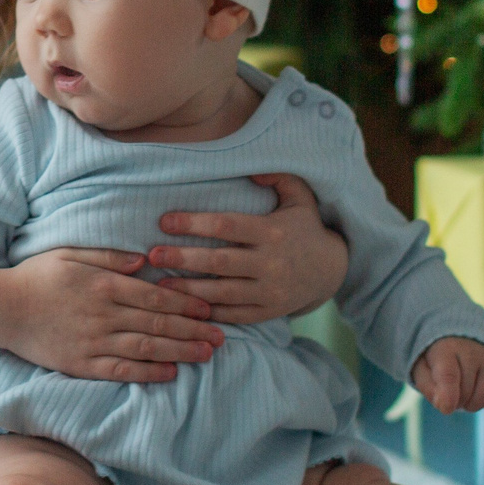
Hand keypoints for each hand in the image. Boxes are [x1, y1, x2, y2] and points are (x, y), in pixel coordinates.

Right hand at [0, 248, 222, 384]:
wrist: (1, 308)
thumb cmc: (36, 276)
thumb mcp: (71, 253)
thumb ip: (109, 256)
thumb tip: (144, 260)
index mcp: (103, 284)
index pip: (155, 296)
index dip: (186, 303)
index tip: (210, 309)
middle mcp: (103, 313)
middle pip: (157, 324)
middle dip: (193, 330)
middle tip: (221, 337)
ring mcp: (93, 341)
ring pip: (145, 348)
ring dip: (179, 352)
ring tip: (205, 355)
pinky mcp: (81, 364)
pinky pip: (121, 371)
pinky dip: (147, 373)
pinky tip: (170, 373)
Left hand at [145, 174, 348, 324]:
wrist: (331, 270)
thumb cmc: (305, 228)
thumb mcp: (299, 197)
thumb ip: (277, 177)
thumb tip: (250, 169)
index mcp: (272, 231)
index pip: (227, 225)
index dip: (193, 223)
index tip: (165, 221)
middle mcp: (270, 262)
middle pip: (219, 261)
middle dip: (182, 258)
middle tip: (152, 255)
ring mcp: (270, 290)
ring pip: (222, 292)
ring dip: (189, 289)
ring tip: (161, 284)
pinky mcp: (268, 312)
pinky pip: (234, 315)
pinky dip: (209, 312)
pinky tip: (186, 306)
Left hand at [411, 336, 483, 413]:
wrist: (461, 339)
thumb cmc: (438, 361)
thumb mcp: (422, 370)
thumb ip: (428, 387)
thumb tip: (445, 406)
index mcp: (446, 349)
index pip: (449, 374)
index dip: (448, 395)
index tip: (446, 408)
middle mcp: (473, 351)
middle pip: (465, 393)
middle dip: (455, 400)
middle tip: (451, 390)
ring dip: (472, 404)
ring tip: (466, 391)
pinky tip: (482, 393)